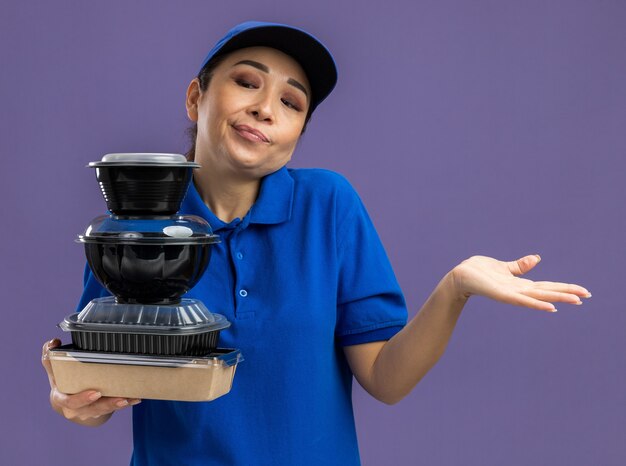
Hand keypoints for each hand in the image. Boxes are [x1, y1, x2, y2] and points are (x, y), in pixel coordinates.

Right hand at [41, 338, 140, 425]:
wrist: (69, 404)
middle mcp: (76, 409)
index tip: (96, 393)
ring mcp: (89, 412)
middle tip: (121, 398)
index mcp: (62, 399)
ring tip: (130, 398)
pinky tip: (136, 398)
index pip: (70, 402)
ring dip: (119, 404)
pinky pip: (114, 408)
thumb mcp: (55, 372)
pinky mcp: (101, 411)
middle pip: (92, 409)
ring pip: (105, 410)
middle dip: (107, 404)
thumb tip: (53, 342)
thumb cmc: (63, 384)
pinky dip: (126, 403)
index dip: (82, 399)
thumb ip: (50, 358)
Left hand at [450, 254, 590, 311]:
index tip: (583, 291)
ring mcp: (511, 294)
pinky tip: (551, 307)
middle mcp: (518, 291)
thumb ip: (520, 266)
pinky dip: (536, 303)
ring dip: (557, 298)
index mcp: (520, 284)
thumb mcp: (504, 267)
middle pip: (547, 291)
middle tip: (587, 296)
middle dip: (567, 293)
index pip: (547, 285)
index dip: (564, 287)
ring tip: (575, 300)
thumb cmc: (480, 272)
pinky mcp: (502, 294)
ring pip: (538, 296)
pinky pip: (522, 300)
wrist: (460, 276)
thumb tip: (537, 258)